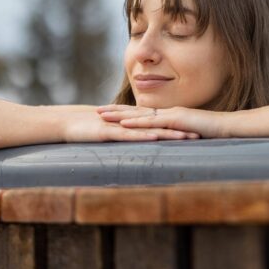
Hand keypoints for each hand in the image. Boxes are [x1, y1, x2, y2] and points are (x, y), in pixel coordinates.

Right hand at [61, 109, 198, 142]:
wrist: (66, 123)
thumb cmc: (89, 131)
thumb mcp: (113, 136)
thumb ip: (127, 138)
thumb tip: (141, 145)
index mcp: (133, 123)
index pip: (160, 125)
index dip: (178, 128)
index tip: (197, 132)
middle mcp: (131, 123)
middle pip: (161, 126)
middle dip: (181, 130)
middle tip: (202, 134)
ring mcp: (121, 126)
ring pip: (149, 130)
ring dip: (169, 133)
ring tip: (188, 137)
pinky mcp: (109, 132)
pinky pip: (130, 135)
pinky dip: (144, 137)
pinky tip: (156, 138)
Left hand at [96, 105, 231, 138]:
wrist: (230, 127)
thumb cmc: (215, 133)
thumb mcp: (193, 136)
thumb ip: (181, 137)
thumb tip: (174, 144)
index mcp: (171, 116)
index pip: (144, 114)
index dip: (127, 113)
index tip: (111, 113)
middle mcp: (168, 112)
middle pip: (137, 110)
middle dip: (116, 110)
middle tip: (97, 110)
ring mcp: (171, 114)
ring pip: (140, 114)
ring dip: (120, 114)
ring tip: (102, 115)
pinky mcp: (176, 120)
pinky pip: (153, 121)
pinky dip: (136, 122)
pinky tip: (123, 124)